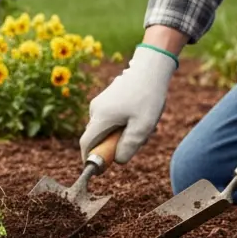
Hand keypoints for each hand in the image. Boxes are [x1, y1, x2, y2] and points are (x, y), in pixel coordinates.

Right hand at [79, 44, 177, 163]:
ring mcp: (100, 104)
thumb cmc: (147, 97)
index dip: (90, 159)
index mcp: (101, 117)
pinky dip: (122, 124)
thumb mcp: (143, 127)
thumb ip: (128, 147)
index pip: (86, 144)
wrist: (150, 68)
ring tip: (143, 125)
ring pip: (106, 129)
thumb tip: (117, 161)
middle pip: (97, 138)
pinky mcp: (106, 100)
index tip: (102, 169)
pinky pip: (110, 120)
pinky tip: (139, 116)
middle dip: (114, 145)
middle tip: (137, 141)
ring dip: (121, 134)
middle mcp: (95, 110)